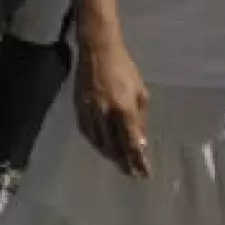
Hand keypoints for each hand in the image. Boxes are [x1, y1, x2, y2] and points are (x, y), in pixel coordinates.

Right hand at [74, 37, 151, 177]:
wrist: (97, 50)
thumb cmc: (124, 68)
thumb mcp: (140, 92)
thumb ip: (140, 119)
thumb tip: (140, 142)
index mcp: (124, 109)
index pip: (132, 143)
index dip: (138, 161)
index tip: (145, 173)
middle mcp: (105, 114)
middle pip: (114, 147)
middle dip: (124, 163)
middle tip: (132, 173)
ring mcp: (90, 112)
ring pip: (99, 143)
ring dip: (110, 155)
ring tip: (119, 162)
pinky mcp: (79, 108)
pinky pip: (87, 133)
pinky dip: (95, 143)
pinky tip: (102, 146)